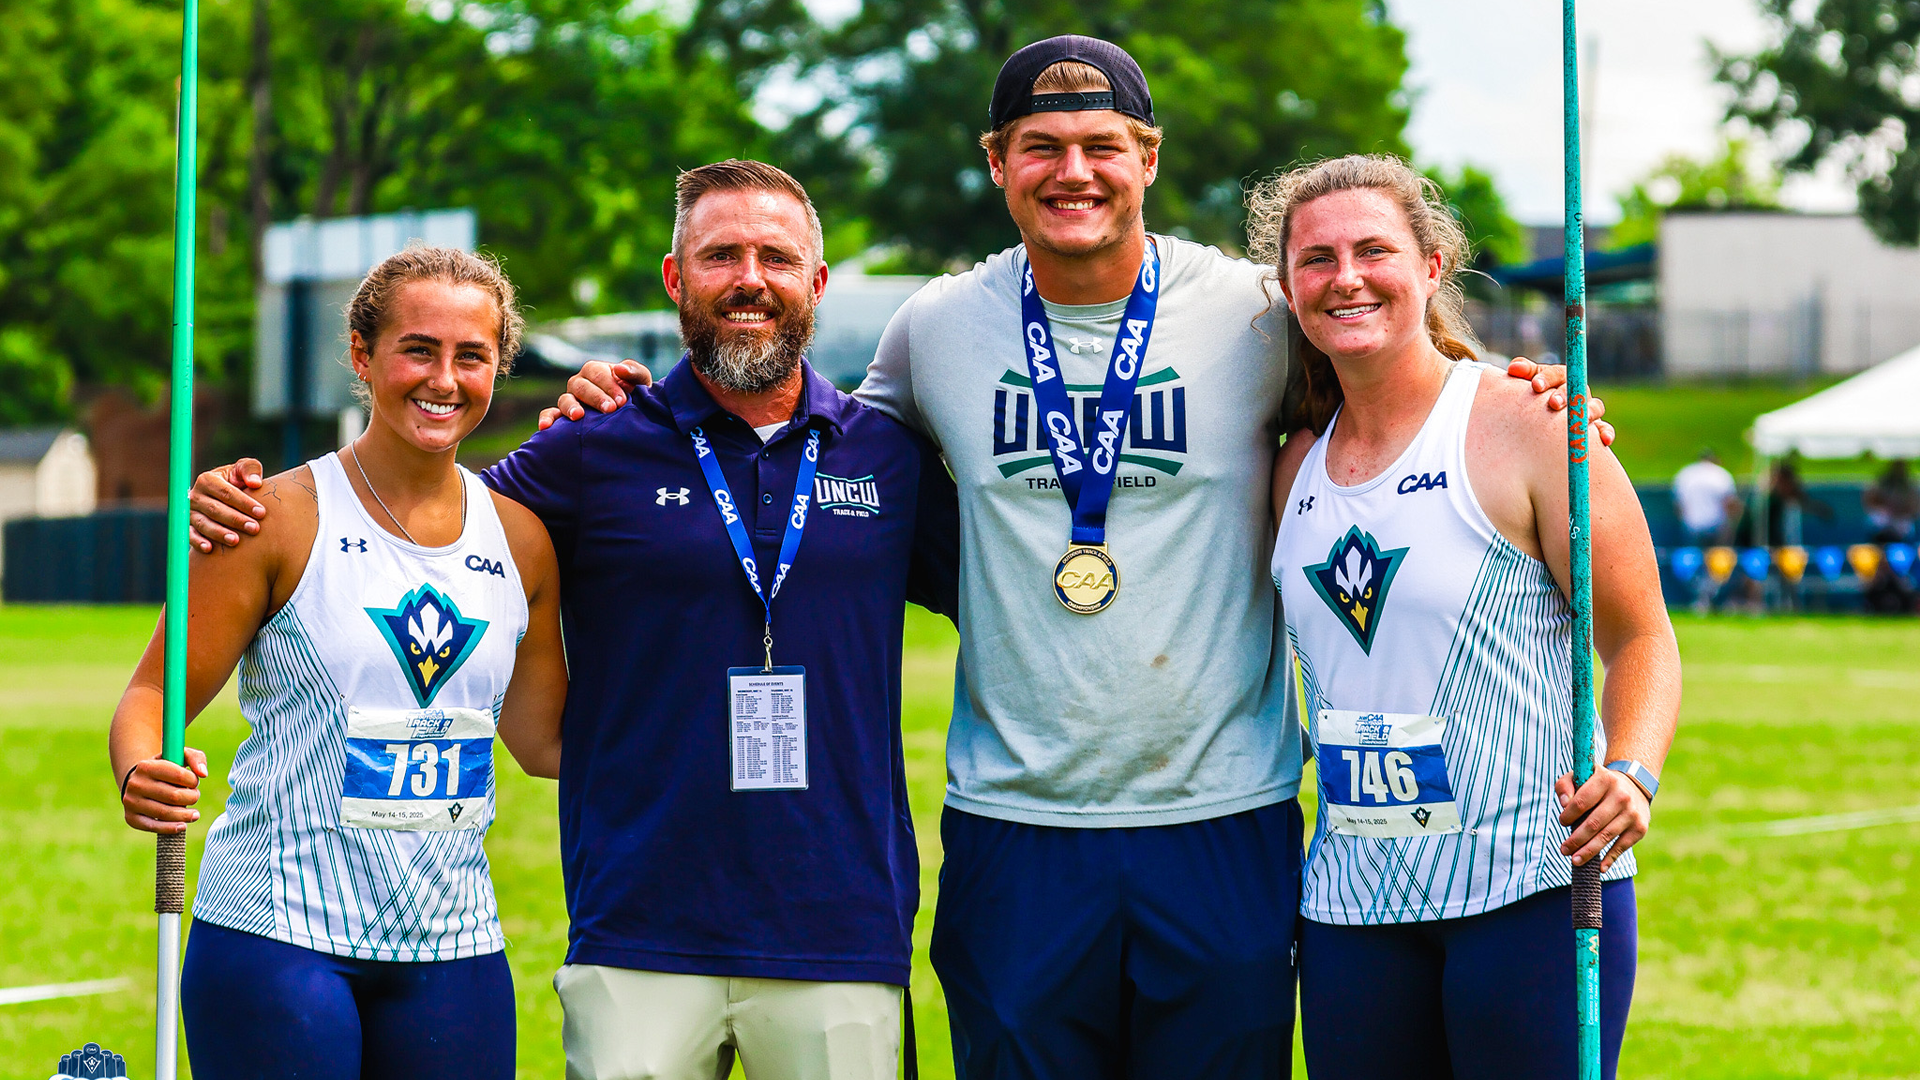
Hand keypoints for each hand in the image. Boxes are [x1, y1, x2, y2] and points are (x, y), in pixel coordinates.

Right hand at [122, 749, 209, 833]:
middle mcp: (136, 784)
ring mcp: (131, 802)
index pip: (179, 776)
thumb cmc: (165, 769)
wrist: (139, 782)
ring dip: (185, 815)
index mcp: (147, 766)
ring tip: (194, 814)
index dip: (193, 781)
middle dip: (191, 798)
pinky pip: (153, 826)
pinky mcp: (131, 818)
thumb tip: (203, 773)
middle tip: (194, 796)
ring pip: (165, 813)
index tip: (193, 782)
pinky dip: (170, 828)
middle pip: (174, 796)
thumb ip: (196, 758)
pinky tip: (182, 826)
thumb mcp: (179, 756)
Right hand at [189, 459, 266, 551]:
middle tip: (254, 529)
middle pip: (215, 509)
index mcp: (208, 479)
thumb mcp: (243, 470)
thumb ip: (250, 469)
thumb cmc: (238, 481)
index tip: (261, 512)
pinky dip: (197, 542)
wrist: (226, 496)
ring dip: (219, 533)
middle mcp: (195, 496)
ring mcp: (190, 512)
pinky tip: (209, 549)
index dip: (244, 503)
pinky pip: (189, 535)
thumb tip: (255, 483)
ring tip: (236, 541)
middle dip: (235, 520)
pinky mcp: (187, 526)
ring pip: (203, 523)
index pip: (226, 492)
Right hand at [536, 359, 652, 429]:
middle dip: (595, 397)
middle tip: (610, 409)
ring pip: (564, 399)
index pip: (597, 373)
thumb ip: (634, 372)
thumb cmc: (635, 395)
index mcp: (595, 371)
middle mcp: (579, 383)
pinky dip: (546, 419)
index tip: (622, 401)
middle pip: (581, 386)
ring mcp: (570, 400)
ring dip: (571, 407)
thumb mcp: (640, 382)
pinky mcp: (563, 416)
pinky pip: (550, 414)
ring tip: (579, 416)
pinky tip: (546, 428)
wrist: (632, 417)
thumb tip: (619, 369)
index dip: (609, 385)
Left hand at [1507, 358, 1615, 447]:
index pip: (1557, 374)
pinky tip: (1604, 440)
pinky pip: (1604, 429)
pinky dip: (1606, 432)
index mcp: (1561, 378)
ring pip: (1594, 407)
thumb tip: (1514, 368)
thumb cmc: (1531, 399)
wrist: (1536, 421)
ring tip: (1581, 419)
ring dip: (1587, 413)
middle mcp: (1579, 392)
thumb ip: (1522, 373)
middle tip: (1553, 403)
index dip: (1547, 378)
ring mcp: (1589, 409)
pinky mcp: (1596, 428)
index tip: (1535, 386)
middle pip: (1577, 391)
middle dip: (1565, 396)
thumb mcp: (1526, 384)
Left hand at [1555, 767, 1649, 871]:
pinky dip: (1610, 858)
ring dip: (1588, 851)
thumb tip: (1564, 804)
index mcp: (1604, 780)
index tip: (1562, 822)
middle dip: (1576, 840)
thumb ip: (1565, 786)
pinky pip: (1622, 846)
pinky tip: (1599, 868)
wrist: (1634, 786)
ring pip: (1606, 836)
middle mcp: (1621, 796)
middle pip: (1593, 823)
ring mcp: (1632, 813)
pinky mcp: (1640, 828)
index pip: (1581, 802)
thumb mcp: (1581, 775)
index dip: (1568, 815)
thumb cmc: (1598, 783)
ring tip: (1575, 861)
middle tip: (1563, 850)